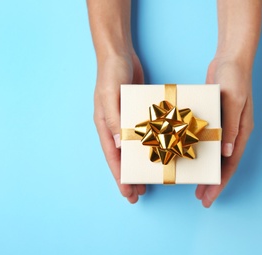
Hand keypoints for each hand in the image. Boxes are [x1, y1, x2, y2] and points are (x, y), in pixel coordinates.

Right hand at [93, 53, 145, 202]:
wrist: (119, 53)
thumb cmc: (111, 73)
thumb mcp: (110, 94)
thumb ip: (113, 120)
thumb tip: (119, 146)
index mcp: (104, 125)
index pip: (113, 156)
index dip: (120, 176)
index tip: (127, 192)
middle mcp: (114, 126)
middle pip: (122, 157)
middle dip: (129, 176)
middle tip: (138, 194)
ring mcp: (126, 121)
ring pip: (134, 149)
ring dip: (139, 165)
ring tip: (147, 182)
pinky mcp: (138, 114)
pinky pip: (144, 134)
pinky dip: (148, 146)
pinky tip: (157, 153)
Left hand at [196, 56, 253, 207]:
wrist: (230, 59)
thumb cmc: (235, 78)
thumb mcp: (233, 101)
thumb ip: (231, 127)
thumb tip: (227, 153)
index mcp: (241, 131)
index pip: (231, 164)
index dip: (221, 182)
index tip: (210, 197)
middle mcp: (233, 133)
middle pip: (223, 164)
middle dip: (212, 182)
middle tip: (200, 197)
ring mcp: (223, 127)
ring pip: (214, 154)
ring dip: (205, 170)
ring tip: (194, 184)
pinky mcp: (213, 119)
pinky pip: (206, 140)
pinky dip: (199, 151)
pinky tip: (187, 156)